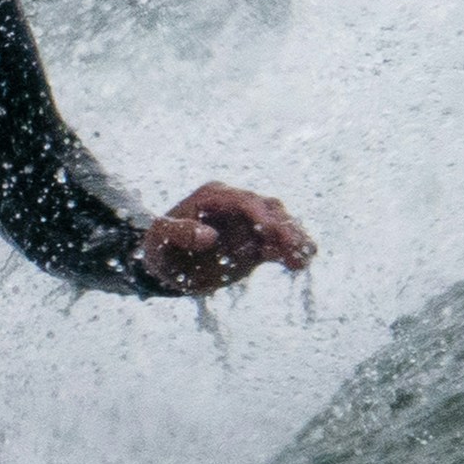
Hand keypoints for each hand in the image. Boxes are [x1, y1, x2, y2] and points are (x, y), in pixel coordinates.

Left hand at [136, 181, 312, 297]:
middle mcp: (236, 205)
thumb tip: (209, 236)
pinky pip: (278, 246)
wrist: (164, 266)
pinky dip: (290, 253)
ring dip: (294, 240)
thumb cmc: (159, 246)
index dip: (259, 214)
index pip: (243, 201)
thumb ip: (179, 232)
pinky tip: (301, 264)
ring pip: (280, 226)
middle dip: (283, 228)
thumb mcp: (159, 237)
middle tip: (295, 248)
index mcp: (213, 196)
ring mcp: (249, 225)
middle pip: (268, 210)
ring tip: (304, 258)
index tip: (270, 231)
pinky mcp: (255, 245)